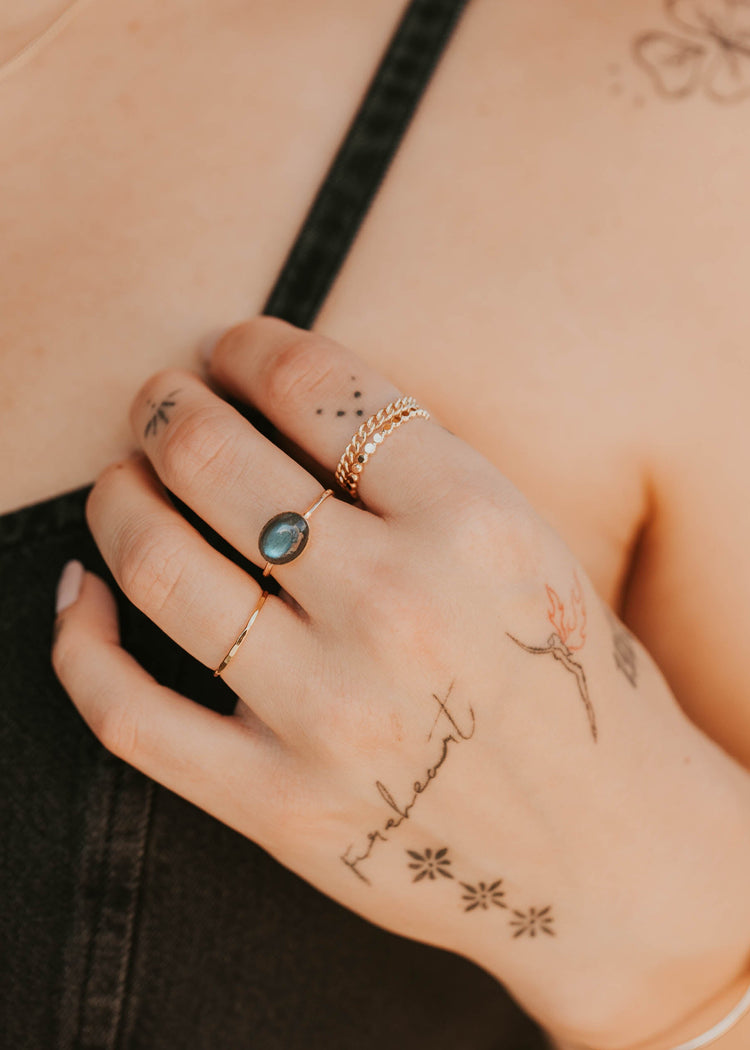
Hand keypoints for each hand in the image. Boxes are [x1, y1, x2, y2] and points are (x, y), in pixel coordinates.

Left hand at [52, 317, 749, 1048]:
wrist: (608, 852)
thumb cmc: (570, 685)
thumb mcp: (526, 545)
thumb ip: (415, 474)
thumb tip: (273, 403)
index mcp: (472, 523)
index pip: (319, 389)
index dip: (252, 346)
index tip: (231, 347)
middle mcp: (395, 608)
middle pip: (216, 460)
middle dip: (168, 407)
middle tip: (161, 403)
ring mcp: (327, 713)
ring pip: (157, 563)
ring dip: (117, 497)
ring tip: (124, 480)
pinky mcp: (277, 802)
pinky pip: (126, 711)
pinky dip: (78, 640)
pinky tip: (82, 595)